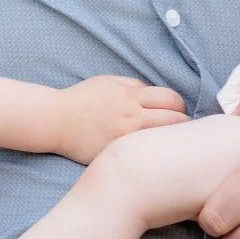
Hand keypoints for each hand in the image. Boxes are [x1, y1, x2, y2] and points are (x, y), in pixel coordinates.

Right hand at [50, 75, 188, 164]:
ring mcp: (127, 139)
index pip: (173, 99)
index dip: (179, 105)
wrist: (56, 120)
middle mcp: (132, 117)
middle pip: (177, 121)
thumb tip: (158, 98)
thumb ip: (136, 86)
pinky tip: (152, 157)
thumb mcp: (109, 81)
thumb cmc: (82, 99)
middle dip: (184, 124)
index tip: (176, 111)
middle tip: (179, 130)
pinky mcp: (119, 155)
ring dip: (172, 142)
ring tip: (170, 145)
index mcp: (131, 96)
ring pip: (165, 141)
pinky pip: (146, 156)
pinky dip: (153, 155)